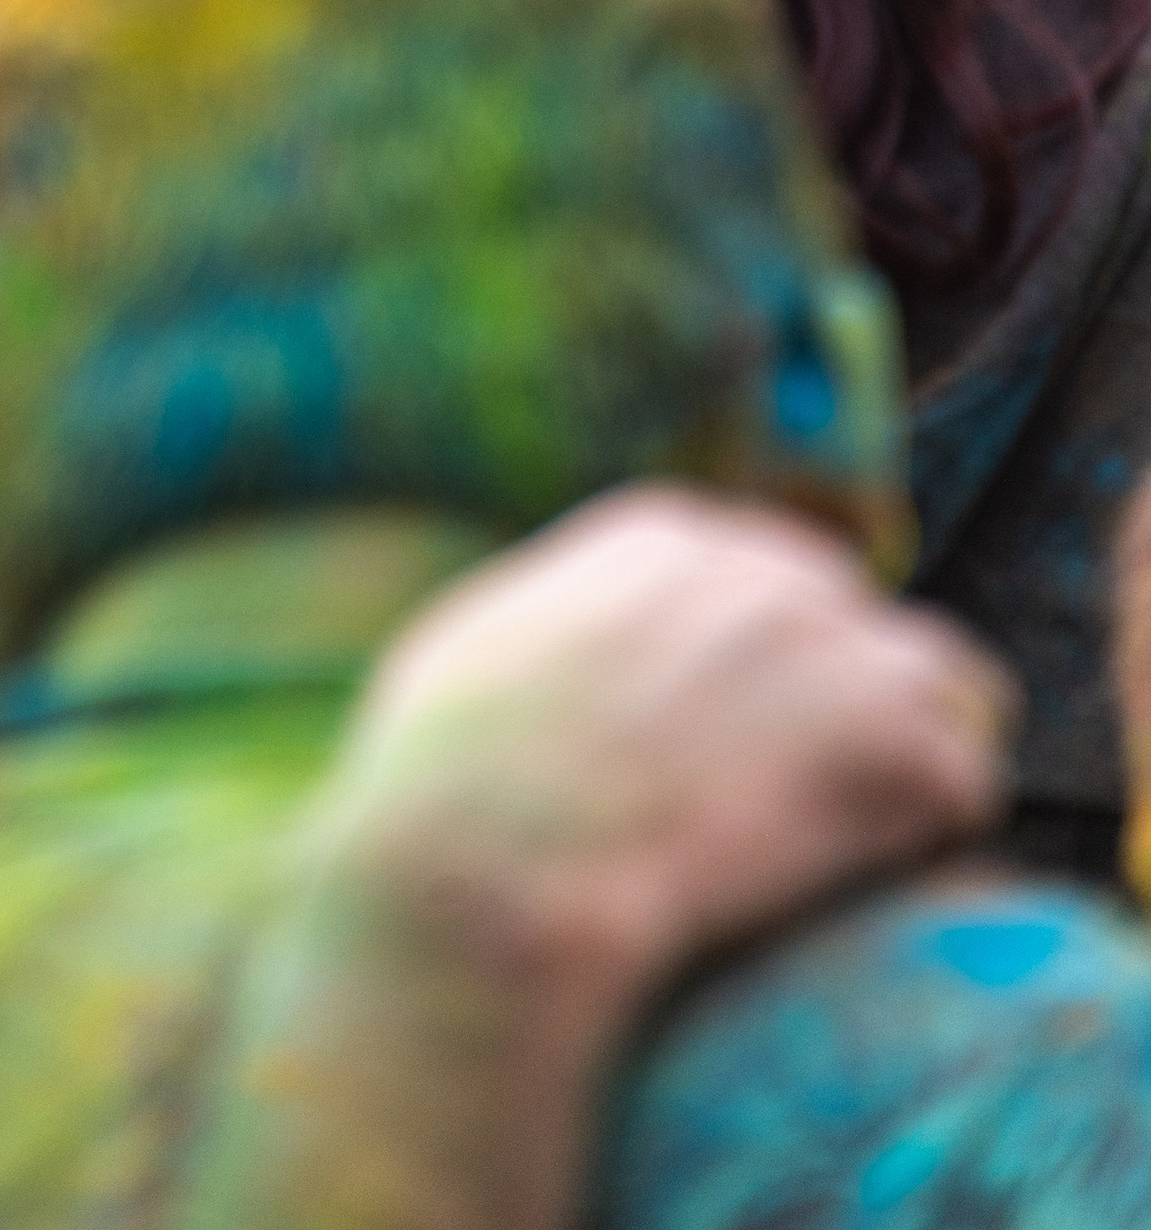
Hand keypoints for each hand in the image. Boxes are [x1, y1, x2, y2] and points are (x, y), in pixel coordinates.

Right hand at [178, 489, 1005, 1229]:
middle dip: (842, 704)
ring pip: (944, 685)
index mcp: (664, 534)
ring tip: (864, 837)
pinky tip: (873, 878)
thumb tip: (558, 640)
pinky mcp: (893, 746)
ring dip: (911, 756)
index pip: (771, 571)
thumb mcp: (477, 642)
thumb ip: (555, 615)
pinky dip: (933, 833)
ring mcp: (836, 647)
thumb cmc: (450, 774)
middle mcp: (764, 567)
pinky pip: (963, 784)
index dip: (767, 665)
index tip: (744, 743)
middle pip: (858, 622)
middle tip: (804, 803)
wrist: (494, 859)